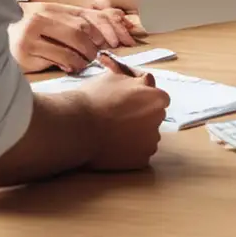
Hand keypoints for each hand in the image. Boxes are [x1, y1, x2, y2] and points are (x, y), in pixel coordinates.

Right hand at [9, 2, 137, 73]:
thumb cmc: (31, 27)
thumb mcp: (52, 17)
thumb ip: (75, 19)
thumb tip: (111, 20)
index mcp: (52, 8)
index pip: (86, 16)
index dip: (105, 29)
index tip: (114, 41)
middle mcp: (42, 18)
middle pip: (80, 31)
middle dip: (93, 46)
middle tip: (97, 55)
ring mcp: (32, 36)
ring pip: (68, 48)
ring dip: (82, 59)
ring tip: (84, 63)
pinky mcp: (25, 53)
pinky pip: (53, 60)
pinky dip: (67, 64)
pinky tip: (70, 66)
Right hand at [79, 52, 169, 170]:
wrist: (76, 127)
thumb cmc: (94, 99)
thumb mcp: (117, 76)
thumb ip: (135, 79)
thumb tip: (142, 79)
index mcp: (157, 97)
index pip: (158, 98)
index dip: (142, 100)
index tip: (128, 104)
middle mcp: (159, 118)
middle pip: (153, 117)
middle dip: (141, 117)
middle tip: (119, 119)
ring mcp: (151, 141)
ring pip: (147, 137)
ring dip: (136, 135)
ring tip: (113, 134)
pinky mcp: (142, 160)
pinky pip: (140, 154)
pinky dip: (130, 152)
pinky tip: (114, 147)